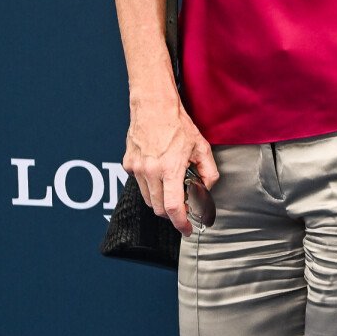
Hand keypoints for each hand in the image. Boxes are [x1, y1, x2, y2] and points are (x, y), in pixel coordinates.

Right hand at [124, 96, 217, 237]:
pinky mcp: (128, 164)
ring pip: (148, 199)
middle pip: (159, 209)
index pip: (174, 208)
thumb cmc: (177, 124)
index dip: (181, 224)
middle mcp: (151, 171)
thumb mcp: (202, 147)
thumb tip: (205, 190)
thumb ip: (208, 172)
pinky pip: (140, 184)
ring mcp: (137, 169)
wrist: (153, 106)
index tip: (186, 229)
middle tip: (183, 206)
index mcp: (170, 169)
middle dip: (172, 213)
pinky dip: (150, 185)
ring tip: (171, 185)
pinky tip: (158, 172)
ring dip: (161, 200)